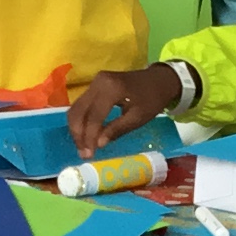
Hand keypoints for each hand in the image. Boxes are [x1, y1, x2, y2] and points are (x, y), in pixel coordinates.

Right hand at [69, 63, 184, 155]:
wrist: (159, 80)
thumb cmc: (152, 99)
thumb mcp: (138, 118)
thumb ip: (117, 129)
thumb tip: (98, 144)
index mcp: (111, 88)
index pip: (93, 116)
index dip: (89, 137)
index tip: (89, 155)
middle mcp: (98, 82)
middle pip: (78, 111)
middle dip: (78, 134)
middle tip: (83, 153)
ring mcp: (95, 81)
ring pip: (77, 108)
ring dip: (77, 128)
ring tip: (83, 147)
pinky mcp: (95, 84)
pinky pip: (82, 104)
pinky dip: (82, 120)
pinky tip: (86, 134)